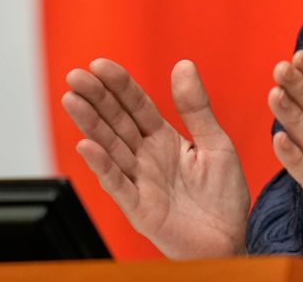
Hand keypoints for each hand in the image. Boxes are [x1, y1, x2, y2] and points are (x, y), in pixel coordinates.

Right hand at [62, 58, 249, 257]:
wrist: (230, 239)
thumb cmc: (223, 195)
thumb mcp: (216, 142)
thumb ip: (196, 107)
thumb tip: (183, 63)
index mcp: (163, 139)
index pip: (136, 106)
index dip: (119, 85)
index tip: (99, 64)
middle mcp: (146, 157)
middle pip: (116, 122)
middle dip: (96, 98)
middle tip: (75, 76)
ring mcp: (140, 182)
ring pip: (110, 148)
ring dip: (90, 124)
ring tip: (72, 99)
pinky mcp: (139, 208)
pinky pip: (117, 184)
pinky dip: (102, 166)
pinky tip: (86, 145)